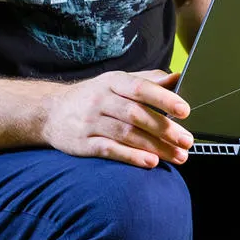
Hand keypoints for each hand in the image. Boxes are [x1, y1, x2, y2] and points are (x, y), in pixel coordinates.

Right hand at [42, 69, 193, 168]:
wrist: (51, 112)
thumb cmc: (95, 96)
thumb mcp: (118, 82)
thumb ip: (149, 81)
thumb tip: (180, 77)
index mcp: (113, 82)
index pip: (141, 88)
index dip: (164, 99)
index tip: (185, 110)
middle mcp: (101, 100)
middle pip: (136, 114)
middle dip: (164, 128)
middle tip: (187, 141)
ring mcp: (90, 122)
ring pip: (126, 134)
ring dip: (154, 146)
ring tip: (177, 156)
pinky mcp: (82, 144)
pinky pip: (109, 150)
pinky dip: (130, 157)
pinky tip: (150, 162)